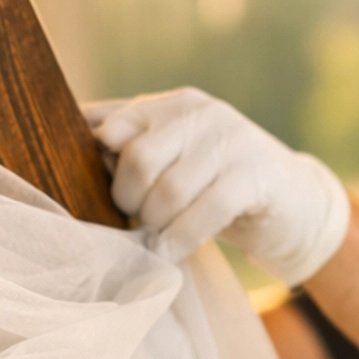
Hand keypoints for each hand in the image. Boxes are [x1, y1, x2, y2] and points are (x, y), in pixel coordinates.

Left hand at [85, 87, 349, 285]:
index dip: (100, 164)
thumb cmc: (216, 185)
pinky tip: (170, 253)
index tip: (104, 192)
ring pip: (168, 190)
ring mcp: (231, 141)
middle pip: (137, 158)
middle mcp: (201, 114)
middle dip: (128, 199)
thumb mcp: (175, 158)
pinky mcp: (254, 177)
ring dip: (154, 224)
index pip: (114, 124)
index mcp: (174, 105)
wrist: (293, 203)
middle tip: (133, 219)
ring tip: (154, 238)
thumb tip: (64, 148)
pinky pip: (204, 212)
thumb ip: (132, 148)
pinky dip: (180, 239)